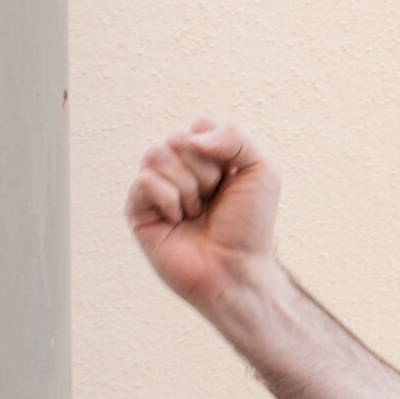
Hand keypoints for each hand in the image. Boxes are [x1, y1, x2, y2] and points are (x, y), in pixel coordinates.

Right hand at [125, 118, 283, 310]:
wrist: (236, 271)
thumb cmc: (249, 228)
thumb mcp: (262, 172)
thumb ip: (236, 136)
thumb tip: (193, 136)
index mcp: (205, 158)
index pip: (199, 128)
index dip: (219, 153)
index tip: (231, 182)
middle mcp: (178, 170)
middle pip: (177, 139)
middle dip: (204, 172)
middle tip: (212, 201)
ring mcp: (155, 189)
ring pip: (157, 155)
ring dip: (187, 188)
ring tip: (196, 213)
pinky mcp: (138, 210)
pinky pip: (144, 181)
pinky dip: (168, 200)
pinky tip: (177, 220)